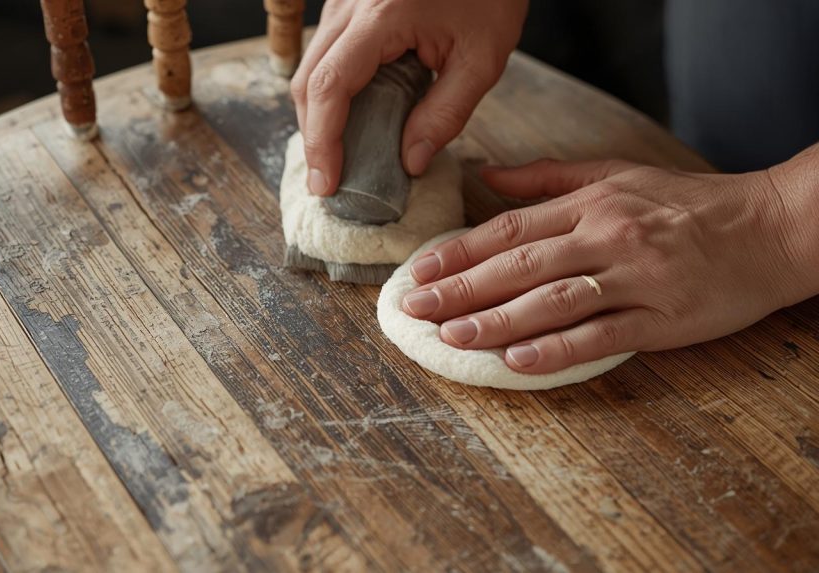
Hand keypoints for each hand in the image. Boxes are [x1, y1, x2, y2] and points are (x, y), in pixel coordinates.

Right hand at [290, 0, 527, 195]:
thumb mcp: (482, 58)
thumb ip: (445, 114)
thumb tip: (410, 163)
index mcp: (381, 16)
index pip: (330, 87)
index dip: (322, 142)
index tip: (325, 183)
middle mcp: (350, 4)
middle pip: (308, 81)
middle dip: (313, 136)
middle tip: (327, 181)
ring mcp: (344, 1)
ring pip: (311, 68)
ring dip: (319, 116)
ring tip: (338, 157)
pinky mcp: (349, 5)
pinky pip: (326, 55)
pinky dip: (331, 92)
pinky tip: (350, 120)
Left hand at [401, 154, 818, 373]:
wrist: (771, 228)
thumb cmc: (688, 203)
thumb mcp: (617, 174)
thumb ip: (547, 179)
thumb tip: (485, 174)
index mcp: (592, 205)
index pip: (510, 228)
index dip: (461, 252)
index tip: (420, 272)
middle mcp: (607, 237)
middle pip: (521, 265)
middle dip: (462, 289)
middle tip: (415, 310)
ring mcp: (635, 280)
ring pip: (554, 302)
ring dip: (498, 321)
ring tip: (452, 337)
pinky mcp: (663, 319)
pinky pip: (602, 336)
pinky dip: (558, 349)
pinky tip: (518, 361)